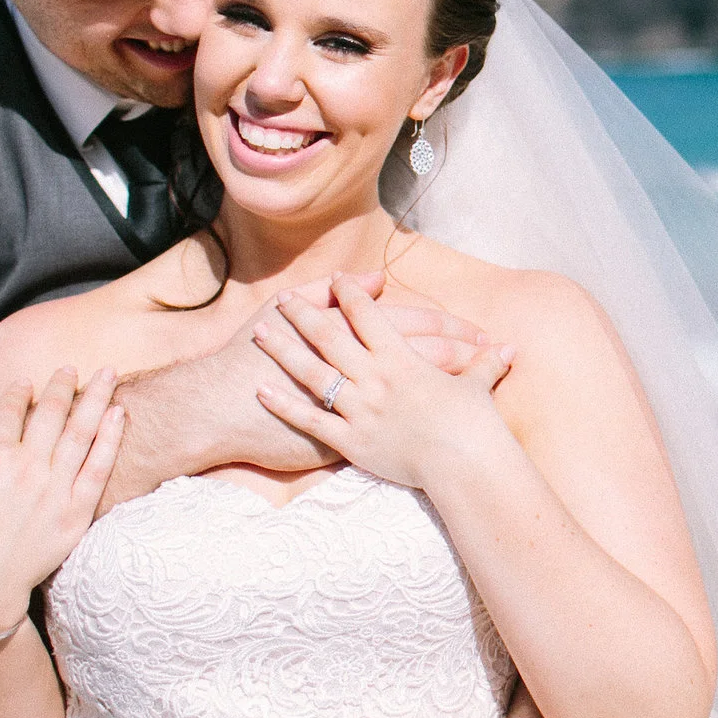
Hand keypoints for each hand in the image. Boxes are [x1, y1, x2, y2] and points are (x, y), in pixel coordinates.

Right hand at [0, 368, 122, 634]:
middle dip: (62, 385)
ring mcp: (54, 490)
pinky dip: (110, 438)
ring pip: (81, 431)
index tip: (28, 381)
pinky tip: (118, 414)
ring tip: (109, 373)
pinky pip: (99, 467)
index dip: (19, 392)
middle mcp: (25, 469)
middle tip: (71, 367)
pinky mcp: (76, 512)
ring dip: (96, 397)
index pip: (10, 412)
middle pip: (50, 413)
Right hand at [106, 279, 490, 498]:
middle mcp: (360, 371)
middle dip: (465, 359)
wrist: (218, 404)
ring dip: (450, 392)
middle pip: (425, 361)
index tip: (480, 332)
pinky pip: (393, 435)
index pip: (414, 329)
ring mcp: (354, 406)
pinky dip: (420, 433)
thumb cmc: (251, 352)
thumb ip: (332, 293)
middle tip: (499, 357)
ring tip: (485, 393)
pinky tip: (442, 435)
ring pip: (414, 398)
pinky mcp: (344, 438)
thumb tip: (372, 279)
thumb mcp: (289, 311)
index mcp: (350, 338)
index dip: (450, 330)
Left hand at [251, 276, 515, 487]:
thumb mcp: (478, 389)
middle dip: (304, 315)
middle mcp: (374, 378)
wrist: (465, 465)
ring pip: (312, 373)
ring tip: (260, 333)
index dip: (351, 295)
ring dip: (283, 350)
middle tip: (282, 299)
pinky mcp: (350, 440)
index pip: (368, 316)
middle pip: (330, 337)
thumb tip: (508, 348)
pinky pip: (310, 418)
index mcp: (402, 360)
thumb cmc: (474, 426)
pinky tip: (263, 389)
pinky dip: (285, 403)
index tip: (336, 279)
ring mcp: (359, 409)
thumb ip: (486, 366)